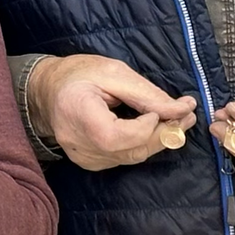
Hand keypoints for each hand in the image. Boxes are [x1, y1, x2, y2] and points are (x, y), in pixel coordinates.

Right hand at [27, 54, 196, 170]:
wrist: (48, 90)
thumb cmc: (78, 74)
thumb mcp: (113, 72)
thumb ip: (147, 94)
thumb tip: (181, 110)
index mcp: (76, 113)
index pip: (116, 136)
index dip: (146, 128)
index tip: (161, 109)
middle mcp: (77, 142)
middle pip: (130, 150)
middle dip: (163, 134)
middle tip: (186, 115)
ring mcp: (82, 156)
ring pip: (132, 157)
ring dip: (158, 140)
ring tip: (176, 119)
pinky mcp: (89, 162)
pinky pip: (124, 158)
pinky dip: (142, 144)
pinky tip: (152, 129)